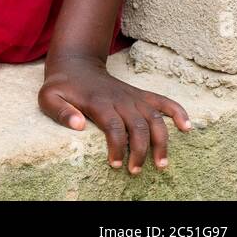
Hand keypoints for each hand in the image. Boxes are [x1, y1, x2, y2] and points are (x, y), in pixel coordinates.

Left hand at [39, 54, 191, 174]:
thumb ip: (60, 111)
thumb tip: (78, 125)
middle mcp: (120, 98)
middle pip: (138, 126)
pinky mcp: (140, 95)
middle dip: (141, 151)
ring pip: (154, 118)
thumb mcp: (49, 97)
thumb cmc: (61, 86)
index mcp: (98, 101)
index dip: (117, 147)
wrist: (75, 65)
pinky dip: (177, 112)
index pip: (113, 127)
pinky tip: (187, 127)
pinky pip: (163, 101)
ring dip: (162, 141)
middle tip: (136, 171)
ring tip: (162, 164)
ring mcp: (132, 96)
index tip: (115, 164)